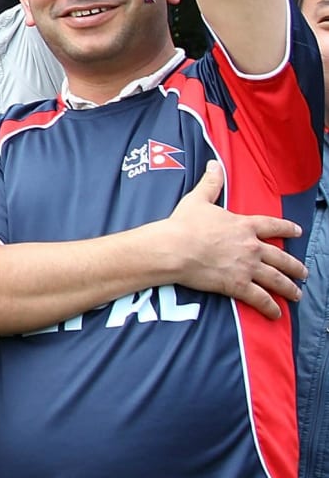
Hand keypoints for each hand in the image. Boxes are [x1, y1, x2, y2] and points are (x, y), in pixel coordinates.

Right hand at [162, 162, 305, 319]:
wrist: (175, 247)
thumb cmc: (184, 224)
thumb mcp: (198, 199)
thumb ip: (211, 183)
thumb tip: (214, 164)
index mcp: (244, 226)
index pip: (272, 226)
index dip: (286, 229)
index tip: (297, 232)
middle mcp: (251, 247)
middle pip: (280, 257)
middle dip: (294, 266)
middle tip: (302, 272)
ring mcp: (247, 267)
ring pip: (276, 279)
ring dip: (289, 287)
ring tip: (297, 293)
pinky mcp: (237, 284)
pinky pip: (259, 298)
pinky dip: (270, 307)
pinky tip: (277, 313)